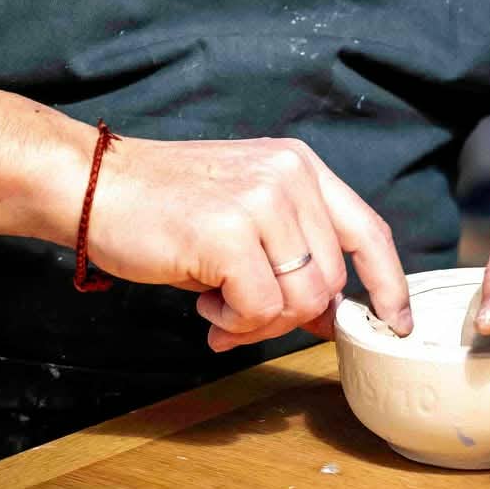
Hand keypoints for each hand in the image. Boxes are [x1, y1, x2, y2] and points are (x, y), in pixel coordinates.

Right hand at [86, 133, 412, 352]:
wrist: (95, 185)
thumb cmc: (165, 206)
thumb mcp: (244, 213)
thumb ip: (292, 252)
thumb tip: (328, 316)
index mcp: (299, 165)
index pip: (368, 230)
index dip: (389, 284)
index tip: (394, 323)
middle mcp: (289, 175)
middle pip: (331, 281)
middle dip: (291, 317)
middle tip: (238, 318)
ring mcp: (260, 200)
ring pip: (301, 301)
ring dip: (258, 322)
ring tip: (216, 306)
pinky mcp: (227, 233)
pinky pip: (260, 310)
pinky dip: (234, 323)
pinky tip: (203, 304)